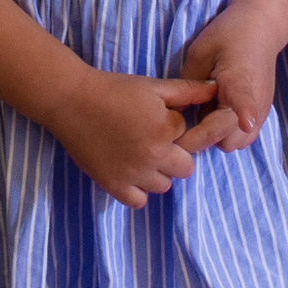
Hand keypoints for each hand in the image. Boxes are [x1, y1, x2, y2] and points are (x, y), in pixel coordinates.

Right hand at [42, 70, 219, 207]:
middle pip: (184, 167)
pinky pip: (139, 201)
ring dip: (157, 172)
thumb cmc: (114, 89)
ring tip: (138, 152)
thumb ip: (188, 91)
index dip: (174, 125)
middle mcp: (153, 156)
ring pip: (164, 185)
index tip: (155, 116)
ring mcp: (133, 174)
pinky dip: (138, 189)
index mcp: (166, 130)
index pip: (188, 135)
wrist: (71, 100)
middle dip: (174, 153)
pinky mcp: (114, 186)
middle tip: (152, 138)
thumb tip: (215, 88)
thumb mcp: (153, 85)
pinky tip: (129, 170)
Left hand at [177, 0, 287, 153]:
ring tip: (201, 114)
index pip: (244, 98)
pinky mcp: (260, 116)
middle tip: (182, 123)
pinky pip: (241, 138)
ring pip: (234, 144)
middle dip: (203, 138)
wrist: (261, 28)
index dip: (245, 111)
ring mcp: (260, 112)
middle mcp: (255, 101)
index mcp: (238, 79)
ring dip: (215, 137)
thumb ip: (188, 86)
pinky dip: (225, 133)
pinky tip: (214, 113)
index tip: (247, 121)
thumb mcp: (200, 52)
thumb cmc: (228, 35)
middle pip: (228, 139)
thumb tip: (175, 115)